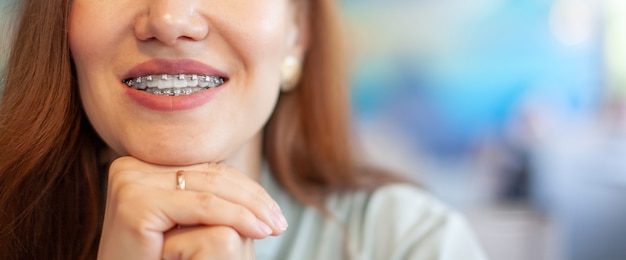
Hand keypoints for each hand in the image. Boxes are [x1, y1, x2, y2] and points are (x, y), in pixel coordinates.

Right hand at [97, 156, 286, 258]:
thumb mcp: (181, 221)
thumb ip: (203, 195)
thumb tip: (250, 187)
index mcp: (139, 164)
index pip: (204, 169)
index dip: (243, 188)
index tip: (272, 209)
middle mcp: (130, 165)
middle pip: (208, 176)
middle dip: (251, 198)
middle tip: (279, 220)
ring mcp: (130, 181)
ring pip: (209, 189)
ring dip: (250, 208)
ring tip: (274, 227)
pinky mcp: (135, 202)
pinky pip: (202, 207)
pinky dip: (236, 217)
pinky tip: (259, 230)